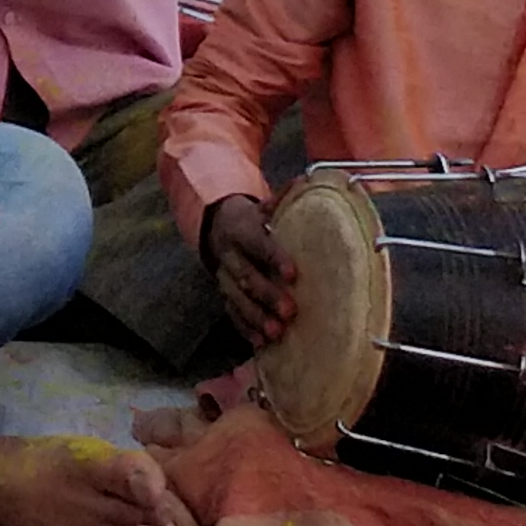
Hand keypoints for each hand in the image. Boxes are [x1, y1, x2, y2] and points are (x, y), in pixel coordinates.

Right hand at [203, 195, 299, 346]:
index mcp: (240, 228)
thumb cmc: (252, 218)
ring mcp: (224, 276)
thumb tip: (308, 181)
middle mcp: (229, 253)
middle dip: (267, 294)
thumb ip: (283, 198)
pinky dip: (245, 328)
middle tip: (290, 311)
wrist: (216, 225)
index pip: (257, 243)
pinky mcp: (224, 293)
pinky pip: (231, 313)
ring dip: (256, 317)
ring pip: (236, 298)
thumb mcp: (263, 204)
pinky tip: (261, 343)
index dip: (274, 257)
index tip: (293, 273)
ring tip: (276, 333)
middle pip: (245, 276)